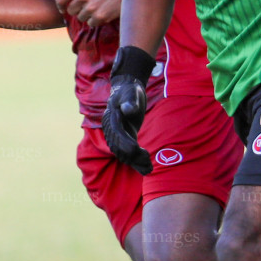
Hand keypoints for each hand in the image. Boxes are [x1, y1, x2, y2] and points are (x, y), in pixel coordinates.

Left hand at [52, 0, 125, 25]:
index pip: (59, 0)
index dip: (60, 6)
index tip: (63, 8)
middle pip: (71, 11)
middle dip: (77, 9)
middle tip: (88, 4)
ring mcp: (91, 8)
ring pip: (81, 18)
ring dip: (87, 14)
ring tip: (97, 6)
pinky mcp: (100, 16)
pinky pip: (91, 23)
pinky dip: (95, 20)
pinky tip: (102, 11)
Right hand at [102, 46, 154, 175]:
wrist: (127, 91)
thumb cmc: (130, 90)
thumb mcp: (131, 93)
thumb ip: (130, 102)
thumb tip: (128, 110)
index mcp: (111, 118)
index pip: (117, 133)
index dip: (125, 142)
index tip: (136, 150)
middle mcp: (112, 129)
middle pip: (120, 147)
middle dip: (133, 156)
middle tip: (147, 161)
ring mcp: (117, 136)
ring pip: (124, 153)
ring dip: (135, 162)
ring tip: (149, 169)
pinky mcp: (125, 138)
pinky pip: (129, 153)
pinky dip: (137, 162)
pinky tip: (147, 170)